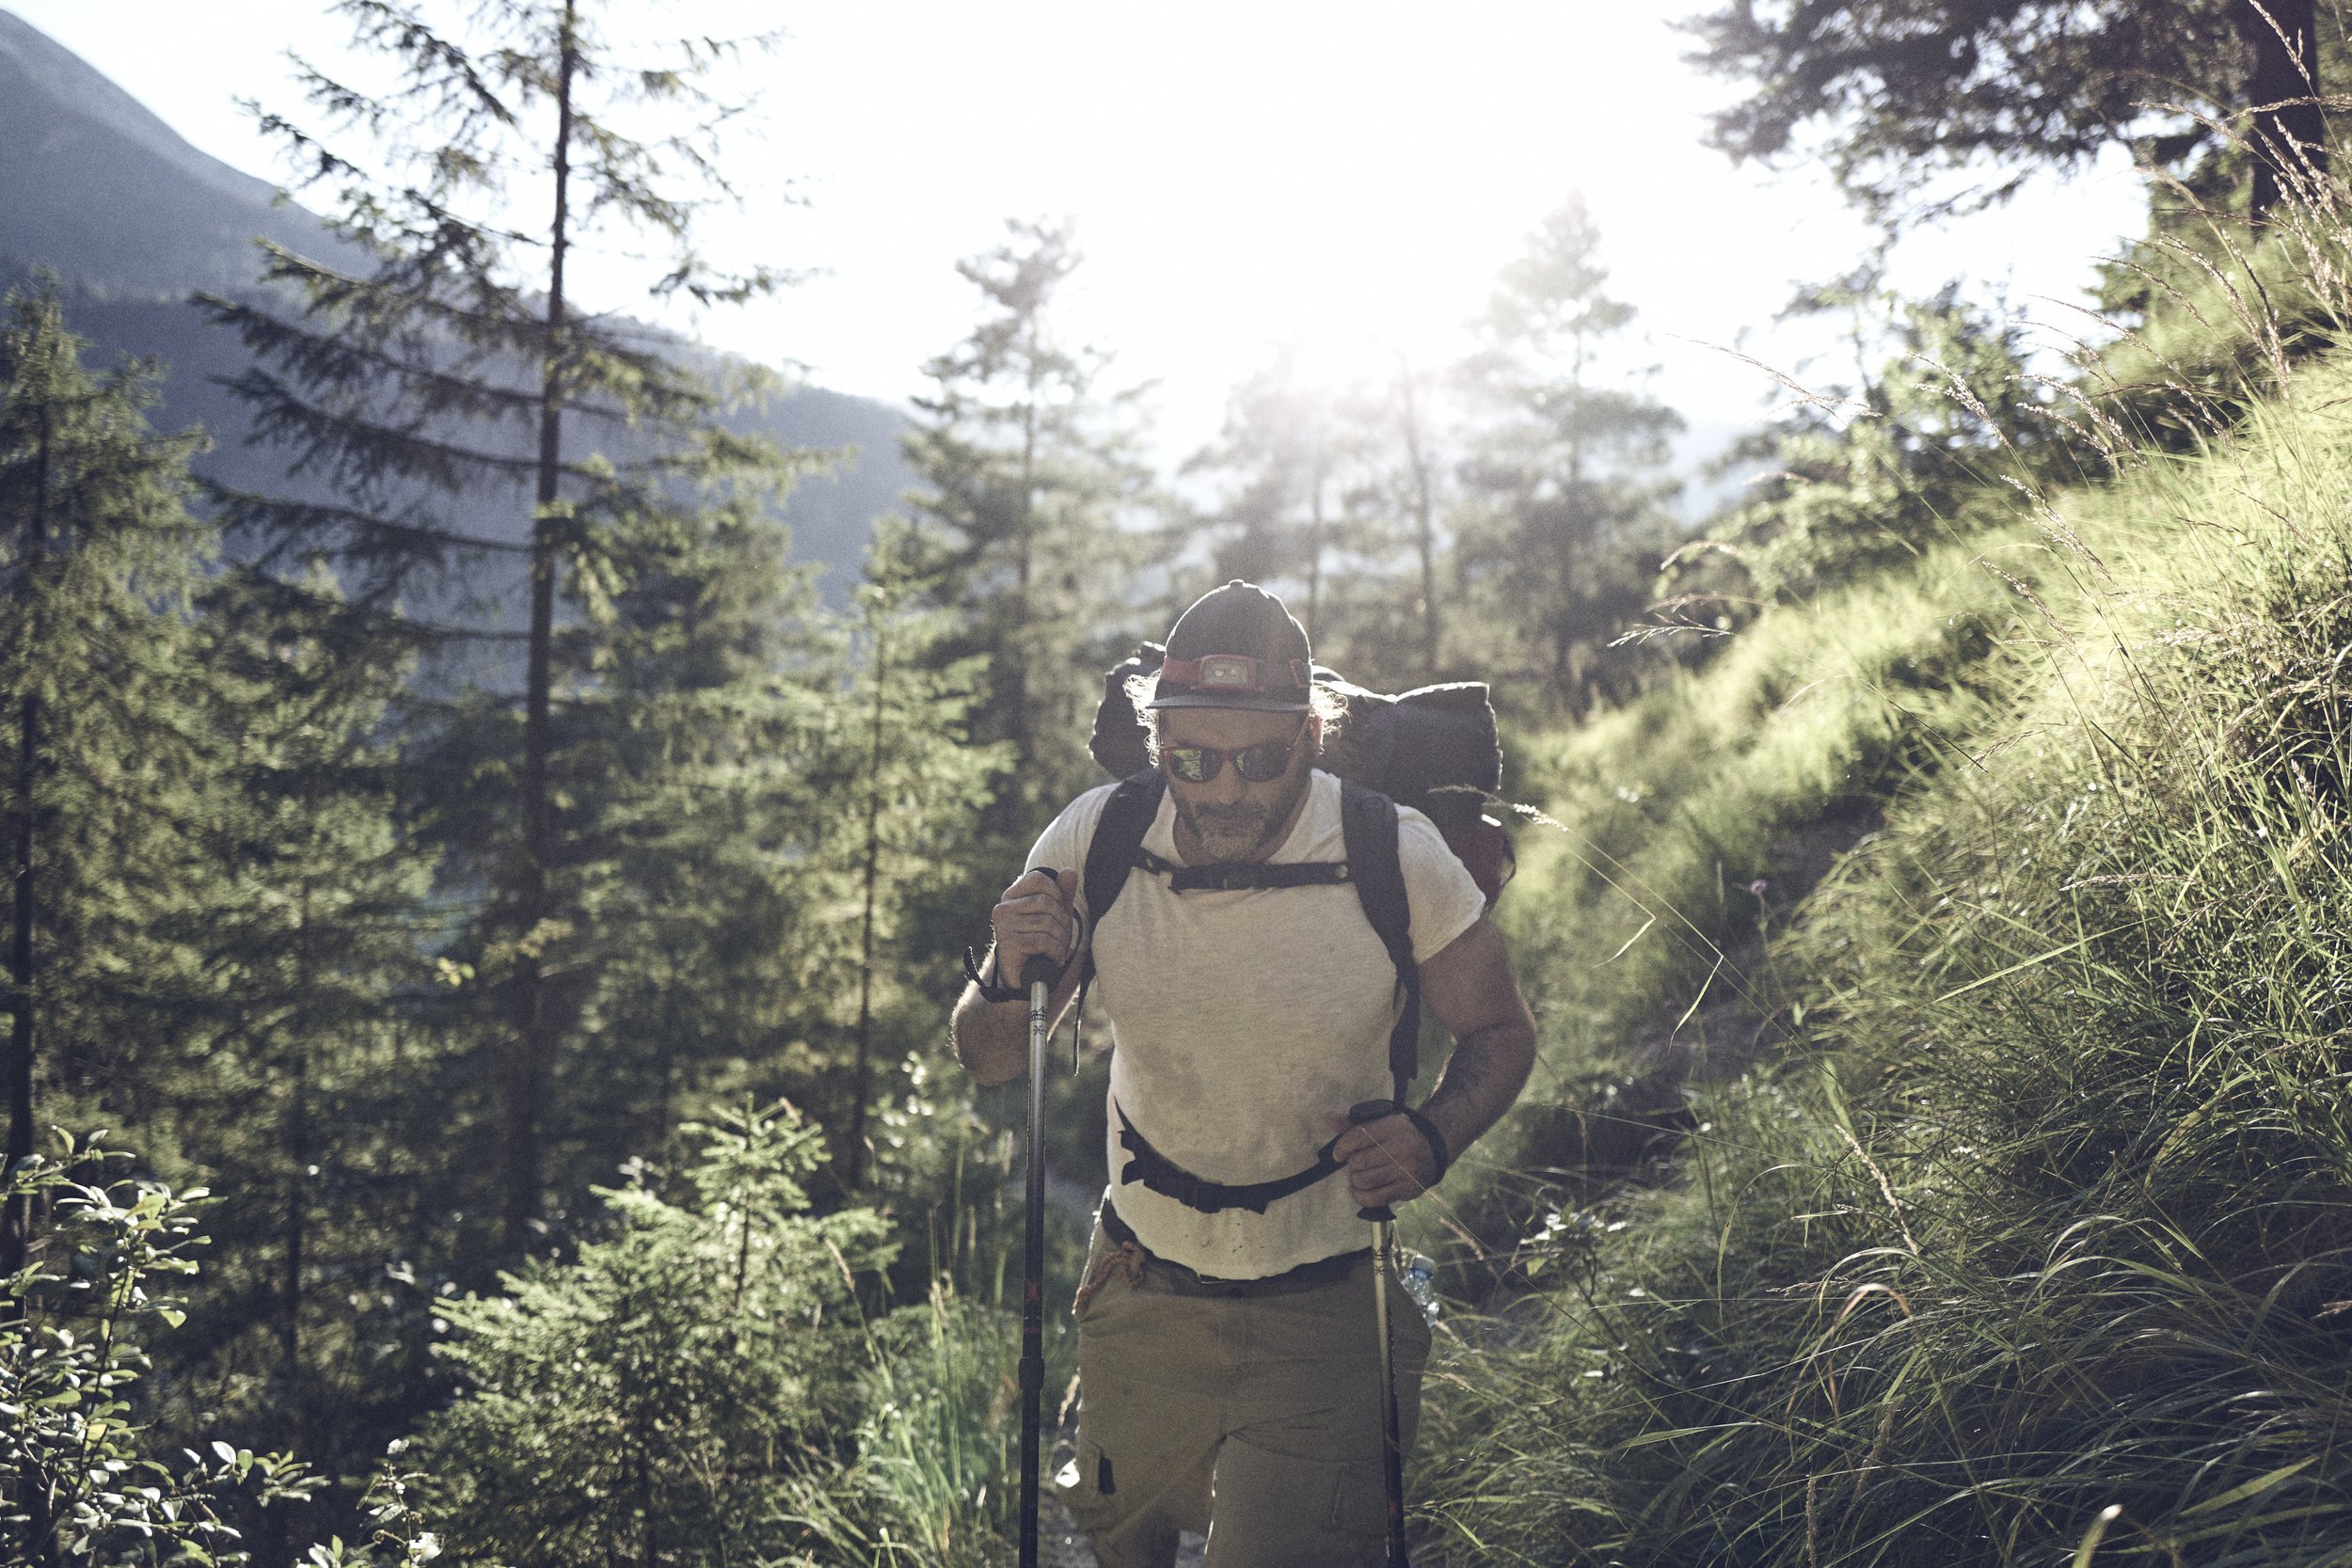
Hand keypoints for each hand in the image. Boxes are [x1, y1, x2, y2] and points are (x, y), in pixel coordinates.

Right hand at [988, 867, 1077, 991]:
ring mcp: (1003, 926)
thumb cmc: (1041, 942)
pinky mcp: (1008, 943)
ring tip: (1057, 949)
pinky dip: (1055, 952)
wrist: (1026, 977)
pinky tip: (1053, 959)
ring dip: (1060, 940)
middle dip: (1062, 921)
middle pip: (1045, 902)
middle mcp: (1003, 908)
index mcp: (1012, 896)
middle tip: (1061, 937)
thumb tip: (1070, 871)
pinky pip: (1042, 941)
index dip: (1056, 893)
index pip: (1038, 878)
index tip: (1059, 912)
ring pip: (1046, 923)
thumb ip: (1062, 894)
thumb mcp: (1055, 915)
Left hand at [1323, 1110, 1437, 1209]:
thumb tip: (1329, 1117)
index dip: (1342, 1147)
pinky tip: (1359, 1190)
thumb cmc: (1398, 1137)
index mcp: (1392, 1127)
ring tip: (1360, 1175)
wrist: (1431, 1153)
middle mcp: (1401, 1147)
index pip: (1357, 1137)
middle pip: (1358, 1161)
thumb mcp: (1381, 1123)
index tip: (1339, 1154)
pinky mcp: (1406, 1189)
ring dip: (1355, 1180)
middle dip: (1352, 1164)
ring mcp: (1405, 1170)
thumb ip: (1354, 1124)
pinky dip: (1360, 1196)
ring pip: (1364, 1180)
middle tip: (1357, 1163)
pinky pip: (1373, 1199)